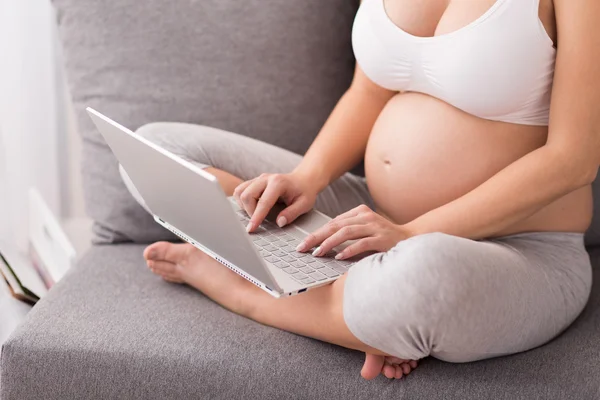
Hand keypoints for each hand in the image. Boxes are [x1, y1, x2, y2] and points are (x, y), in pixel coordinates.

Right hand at [233, 172, 318, 231]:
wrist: (303, 180)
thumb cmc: (304, 192)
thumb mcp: (304, 204)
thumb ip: (292, 213)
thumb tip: (279, 223)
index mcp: (278, 183)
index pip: (263, 202)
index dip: (256, 217)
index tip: (251, 229)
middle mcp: (266, 178)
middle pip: (246, 195)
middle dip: (249, 212)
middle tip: (259, 221)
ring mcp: (258, 179)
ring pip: (240, 192)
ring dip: (244, 206)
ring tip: (256, 213)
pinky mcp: (254, 181)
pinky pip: (240, 190)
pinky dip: (242, 201)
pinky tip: (252, 207)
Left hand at [296, 205, 410, 258]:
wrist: (412, 239)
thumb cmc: (384, 238)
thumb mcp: (365, 230)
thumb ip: (348, 232)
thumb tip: (323, 242)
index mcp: (360, 212)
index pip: (333, 222)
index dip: (317, 233)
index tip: (304, 243)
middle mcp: (366, 217)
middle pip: (335, 225)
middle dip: (316, 237)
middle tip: (303, 248)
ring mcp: (375, 227)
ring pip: (346, 232)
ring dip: (329, 243)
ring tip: (318, 253)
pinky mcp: (382, 239)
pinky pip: (362, 243)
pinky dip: (349, 250)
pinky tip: (339, 257)